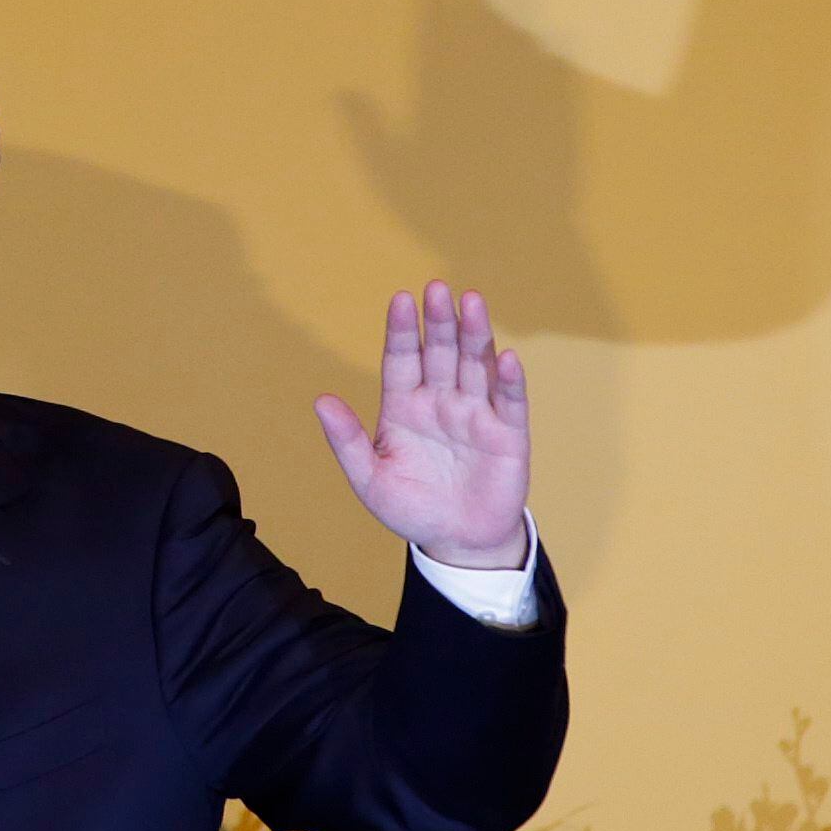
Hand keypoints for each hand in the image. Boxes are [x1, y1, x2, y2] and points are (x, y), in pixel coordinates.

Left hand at [314, 282, 531, 568]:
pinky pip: (510, 401)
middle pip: (441, 352)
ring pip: (476, 365)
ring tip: (471, 302)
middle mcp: (441, 401)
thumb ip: (347, 441)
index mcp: (404, 406)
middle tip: (436, 288)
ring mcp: (476, 413)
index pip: (402, 359)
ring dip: (474, 334)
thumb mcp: (370, 479)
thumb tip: (321, 400)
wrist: (457, 543)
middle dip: (438, 321)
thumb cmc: (411, 509)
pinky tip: (506, 357)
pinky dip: (510, 379)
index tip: (400, 299)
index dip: (402, 331)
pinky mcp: (508, 434)